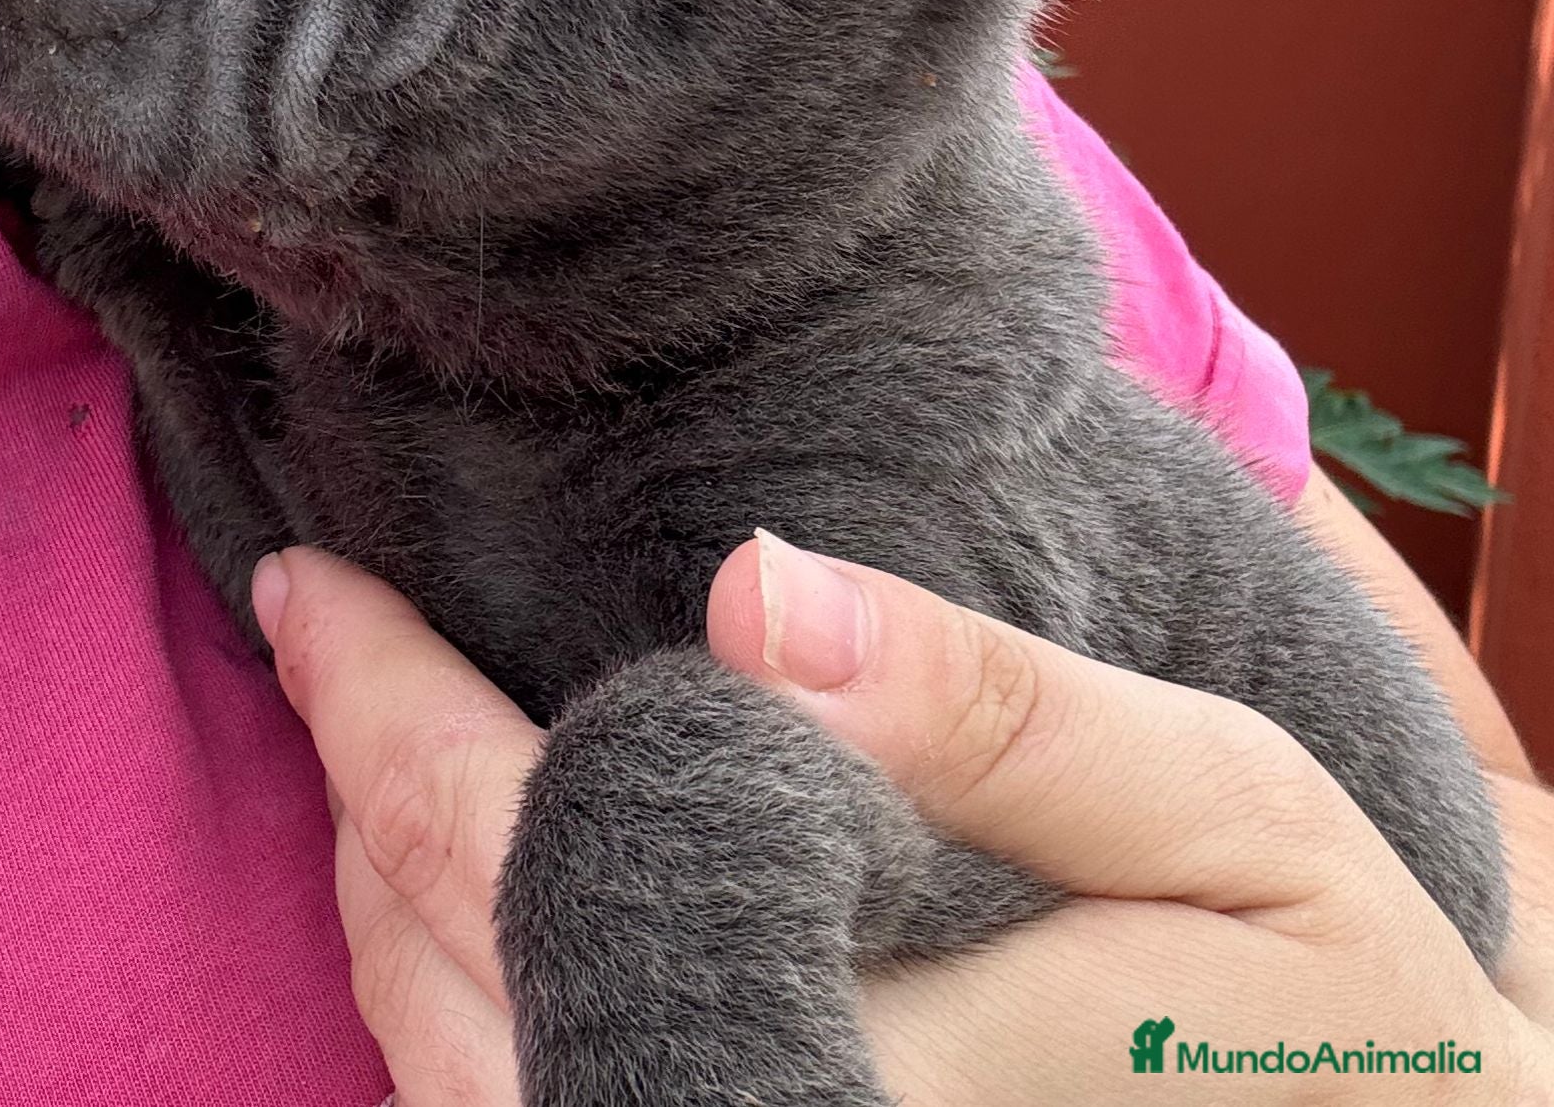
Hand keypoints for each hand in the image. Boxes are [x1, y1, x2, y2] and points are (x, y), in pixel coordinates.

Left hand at [255, 541, 1553, 1102]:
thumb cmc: (1331, 1019)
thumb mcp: (1225, 821)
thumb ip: (997, 719)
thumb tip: (764, 591)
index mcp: (840, 1061)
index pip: (515, 861)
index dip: (383, 714)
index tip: (311, 584)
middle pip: (441, 970)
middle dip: (355, 783)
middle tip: (319, 628)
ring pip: (442, 1075)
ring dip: (378, 896)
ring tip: (360, 740)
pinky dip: (443, 1000)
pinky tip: (457, 901)